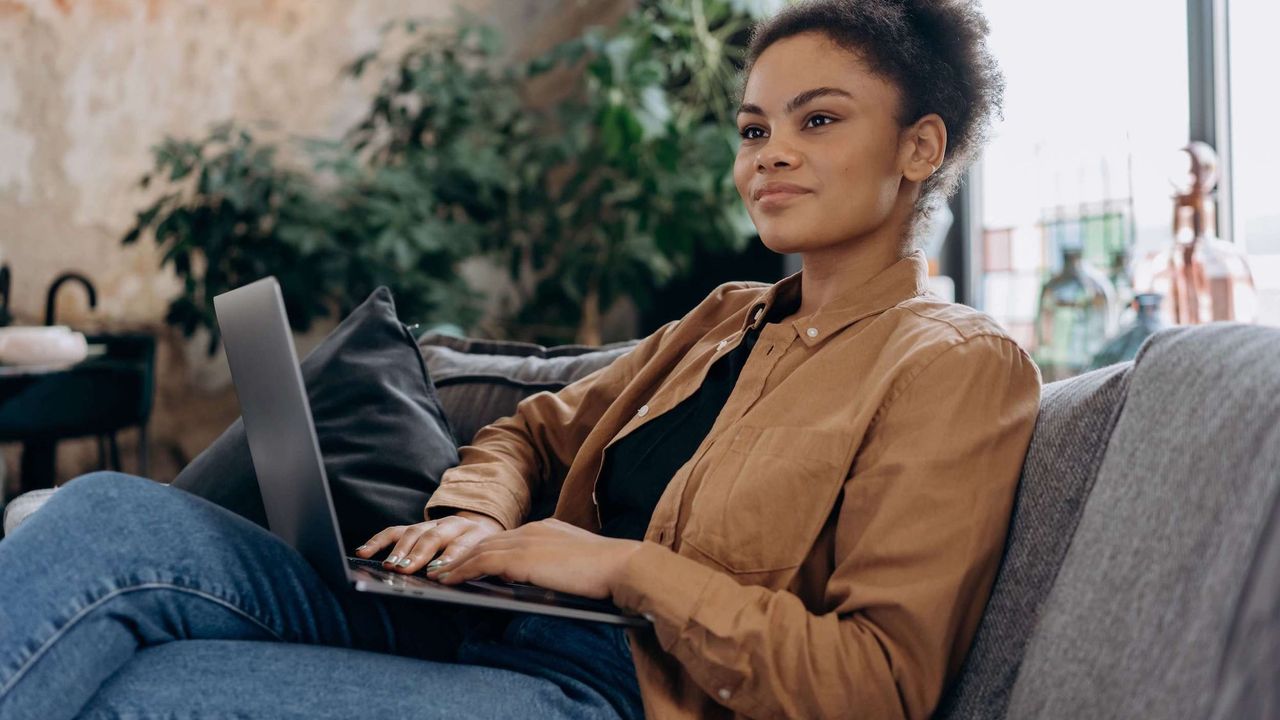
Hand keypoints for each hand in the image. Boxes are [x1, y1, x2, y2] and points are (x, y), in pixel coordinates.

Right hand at [354, 511, 503, 575]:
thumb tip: (473, 592)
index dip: (448, 560)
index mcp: (477, 535)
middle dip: (419, 554)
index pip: (462, 546)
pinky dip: (379, 541)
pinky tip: (364, 551)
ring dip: (401, 549)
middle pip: (434, 537)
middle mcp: (454, 525)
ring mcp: (435, 524)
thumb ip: (483, 573)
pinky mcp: (418, 526)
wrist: (486, 527)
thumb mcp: (492, 563)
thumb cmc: (486, 554)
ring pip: (415, 531)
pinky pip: (396, 531)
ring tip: (390, 564)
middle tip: (406, 569)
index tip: (435, 574)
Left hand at [429, 518, 641, 599]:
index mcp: (545, 529)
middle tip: (439, 566)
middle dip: (461, 554)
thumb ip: (555, 564)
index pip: (506, 539)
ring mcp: (526, 541)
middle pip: (486, 541)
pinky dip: (460, 571)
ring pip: (478, 551)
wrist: (621, 566)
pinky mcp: (522, 558)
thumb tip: (543, 577)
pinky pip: (481, 563)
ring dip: (454, 564)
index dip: (482, 549)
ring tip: (436, 576)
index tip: (466, 559)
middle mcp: (532, 530)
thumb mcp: (576, 562)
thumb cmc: (607, 572)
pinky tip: (447, 581)